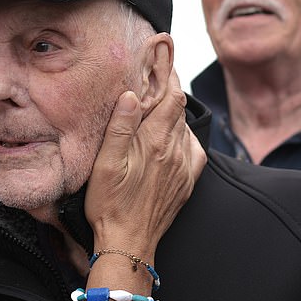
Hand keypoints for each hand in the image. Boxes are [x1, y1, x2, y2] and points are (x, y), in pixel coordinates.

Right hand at [85, 69, 205, 255]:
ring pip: (186, 128)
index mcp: (156, 143)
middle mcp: (175, 152)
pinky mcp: (186, 182)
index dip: (169, 74)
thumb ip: (120, 127)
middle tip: (157, 75)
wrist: (128, 242)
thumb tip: (130, 94)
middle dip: (170, 89)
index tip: (164, 57)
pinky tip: (174, 137)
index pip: (171, 97)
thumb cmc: (110, 204)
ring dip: (175, 111)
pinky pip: (195, 150)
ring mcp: (184, 168)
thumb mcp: (105, 164)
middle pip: (180, 109)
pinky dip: (185, 136)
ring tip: (160, 103)